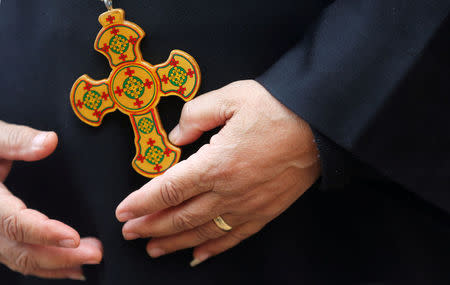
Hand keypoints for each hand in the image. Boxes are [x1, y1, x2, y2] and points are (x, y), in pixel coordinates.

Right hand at [0, 121, 102, 279]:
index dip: (45, 233)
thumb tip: (50, 141)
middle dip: (61, 257)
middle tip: (96, 253)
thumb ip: (18, 140)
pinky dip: (45, 266)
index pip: (15, 224)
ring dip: (57, 265)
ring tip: (90, 259)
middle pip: (22, 252)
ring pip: (21, 261)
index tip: (74, 237)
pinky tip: (71, 266)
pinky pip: (19, 258)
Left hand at [116, 80, 319, 265]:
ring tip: (153, 249)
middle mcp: (229, 191)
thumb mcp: (231, 97)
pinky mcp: (265, 212)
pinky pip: (234, 237)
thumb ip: (196, 115)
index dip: (142, 202)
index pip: (169, 189)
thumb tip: (176, 136)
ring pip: (203, 232)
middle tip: (130, 232)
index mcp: (216, 163)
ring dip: (174, 242)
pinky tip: (198, 255)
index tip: (123, 211)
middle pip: (180, 216)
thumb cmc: (277, 109)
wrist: (320, 127)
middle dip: (150, 226)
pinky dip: (213, 249)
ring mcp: (247, 206)